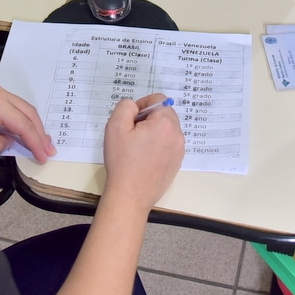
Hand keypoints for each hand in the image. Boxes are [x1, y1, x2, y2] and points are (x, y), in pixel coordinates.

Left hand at [0, 75, 55, 163]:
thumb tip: (10, 141)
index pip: (23, 125)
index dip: (36, 142)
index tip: (43, 157)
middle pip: (28, 112)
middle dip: (40, 132)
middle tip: (49, 149)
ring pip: (21, 105)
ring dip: (31, 123)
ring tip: (39, 140)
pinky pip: (10, 101)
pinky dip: (19, 115)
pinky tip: (20, 126)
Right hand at [101, 94, 184, 212]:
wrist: (130, 195)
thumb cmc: (122, 161)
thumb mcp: (115, 126)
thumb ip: (126, 107)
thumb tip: (135, 106)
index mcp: (165, 123)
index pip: (158, 99)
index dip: (141, 104)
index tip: (130, 120)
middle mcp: (177, 135)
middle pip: (164, 113)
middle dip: (148, 118)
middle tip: (132, 133)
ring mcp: (179, 150)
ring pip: (167, 129)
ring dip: (153, 131)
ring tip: (137, 147)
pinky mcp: (177, 162)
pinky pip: (169, 143)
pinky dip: (158, 144)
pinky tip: (144, 157)